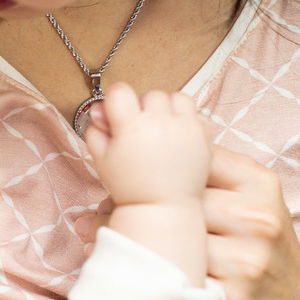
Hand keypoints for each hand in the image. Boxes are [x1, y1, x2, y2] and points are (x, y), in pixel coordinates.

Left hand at [77, 142, 299, 299]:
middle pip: (175, 198)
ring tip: (91, 232)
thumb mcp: (254, 202)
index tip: (122, 175)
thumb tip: (140, 152)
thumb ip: (211, 175)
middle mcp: (255, 219)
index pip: (192, 158)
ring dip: (128, 237)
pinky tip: (117, 266)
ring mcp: (245, 261)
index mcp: (259, 184)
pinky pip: (174, 278)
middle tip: (98, 209)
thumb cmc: (264, 252)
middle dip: (131, 202)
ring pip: (168, 239)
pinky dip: (140, 271)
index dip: (149, 165)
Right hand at [83, 83, 210, 206]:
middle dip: (143, 107)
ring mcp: (185, 129)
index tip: (118, 115)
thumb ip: (95, 131)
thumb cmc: (130, 187)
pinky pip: (196, 113)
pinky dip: (187, 120)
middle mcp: (161, 123)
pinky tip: (177, 136)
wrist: (162, 208)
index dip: (116, 101)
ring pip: (177, 97)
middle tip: (141, 129)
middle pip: (150, 94)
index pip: (120, 91)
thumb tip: (98, 109)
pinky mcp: (204, 136)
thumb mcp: (102, 160)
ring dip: (168, 108)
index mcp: (132, 128)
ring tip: (162, 128)